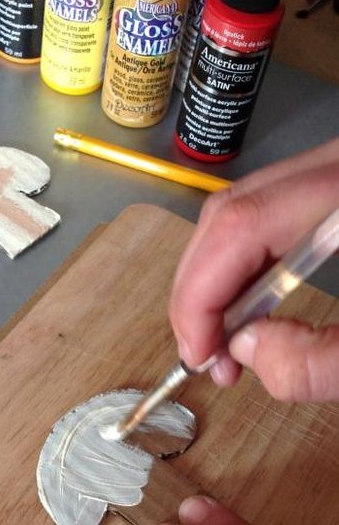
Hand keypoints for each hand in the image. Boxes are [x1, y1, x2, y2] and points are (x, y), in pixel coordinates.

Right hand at [169, 137, 338, 401]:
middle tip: (204, 355)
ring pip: (238, 211)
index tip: (198, 356)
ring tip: (222, 340)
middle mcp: (334, 164)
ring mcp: (329, 169)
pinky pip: (263, 215)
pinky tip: (249, 307)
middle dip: (198, 292)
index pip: (240, 225)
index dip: (199, 296)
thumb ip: (324, 360)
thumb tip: (244, 351)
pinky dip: (241, 266)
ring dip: (214, 280)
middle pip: (228, 212)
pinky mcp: (327, 185)